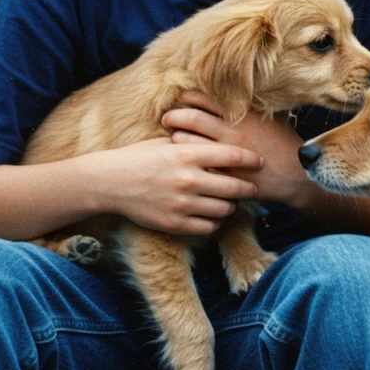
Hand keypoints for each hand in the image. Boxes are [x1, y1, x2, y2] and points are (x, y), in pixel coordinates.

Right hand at [92, 136, 263, 236]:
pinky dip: (215, 221)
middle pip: (235, 187)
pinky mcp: (175, 224)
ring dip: (231, 205)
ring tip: (230, 200)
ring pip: (224, 209)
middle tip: (253, 187)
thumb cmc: (140, 157)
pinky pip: (208, 227)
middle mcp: (188, 180)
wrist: (110, 182)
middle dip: (249, 187)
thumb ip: (195, 143)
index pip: (232, 156)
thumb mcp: (167, 142)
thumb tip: (224, 142)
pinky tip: (212, 214)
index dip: (251, 159)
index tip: (259, 161)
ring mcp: (182, 204)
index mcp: (187, 154)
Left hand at [162, 92, 311, 207]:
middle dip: (173, 116)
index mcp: (240, 113)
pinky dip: (187, 160)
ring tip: (174, 138)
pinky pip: (195, 163)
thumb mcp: (268, 117)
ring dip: (176, 138)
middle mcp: (231, 130)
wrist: (296, 174)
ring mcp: (226, 153)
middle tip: (167, 118)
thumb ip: (246, 106)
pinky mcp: (223, 173)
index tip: (180, 100)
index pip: (203, 98)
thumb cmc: (282, 143)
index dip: (187, 97)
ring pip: (186, 141)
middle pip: (189, 117)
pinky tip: (187, 160)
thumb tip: (226, 95)